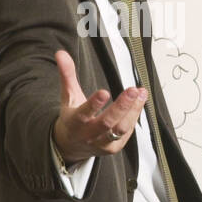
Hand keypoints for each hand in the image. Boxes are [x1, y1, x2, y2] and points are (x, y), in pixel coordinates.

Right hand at [52, 49, 146, 163]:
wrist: (72, 145)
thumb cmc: (72, 117)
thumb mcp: (67, 96)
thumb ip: (67, 75)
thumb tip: (61, 53)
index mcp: (74, 122)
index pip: (84, 114)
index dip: (94, 104)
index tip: (104, 92)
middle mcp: (88, 135)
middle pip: (107, 122)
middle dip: (121, 106)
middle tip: (132, 90)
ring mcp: (102, 144)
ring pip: (120, 129)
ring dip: (133, 111)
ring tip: (140, 93)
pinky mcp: (113, 148)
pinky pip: (127, 133)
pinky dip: (134, 116)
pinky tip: (139, 102)